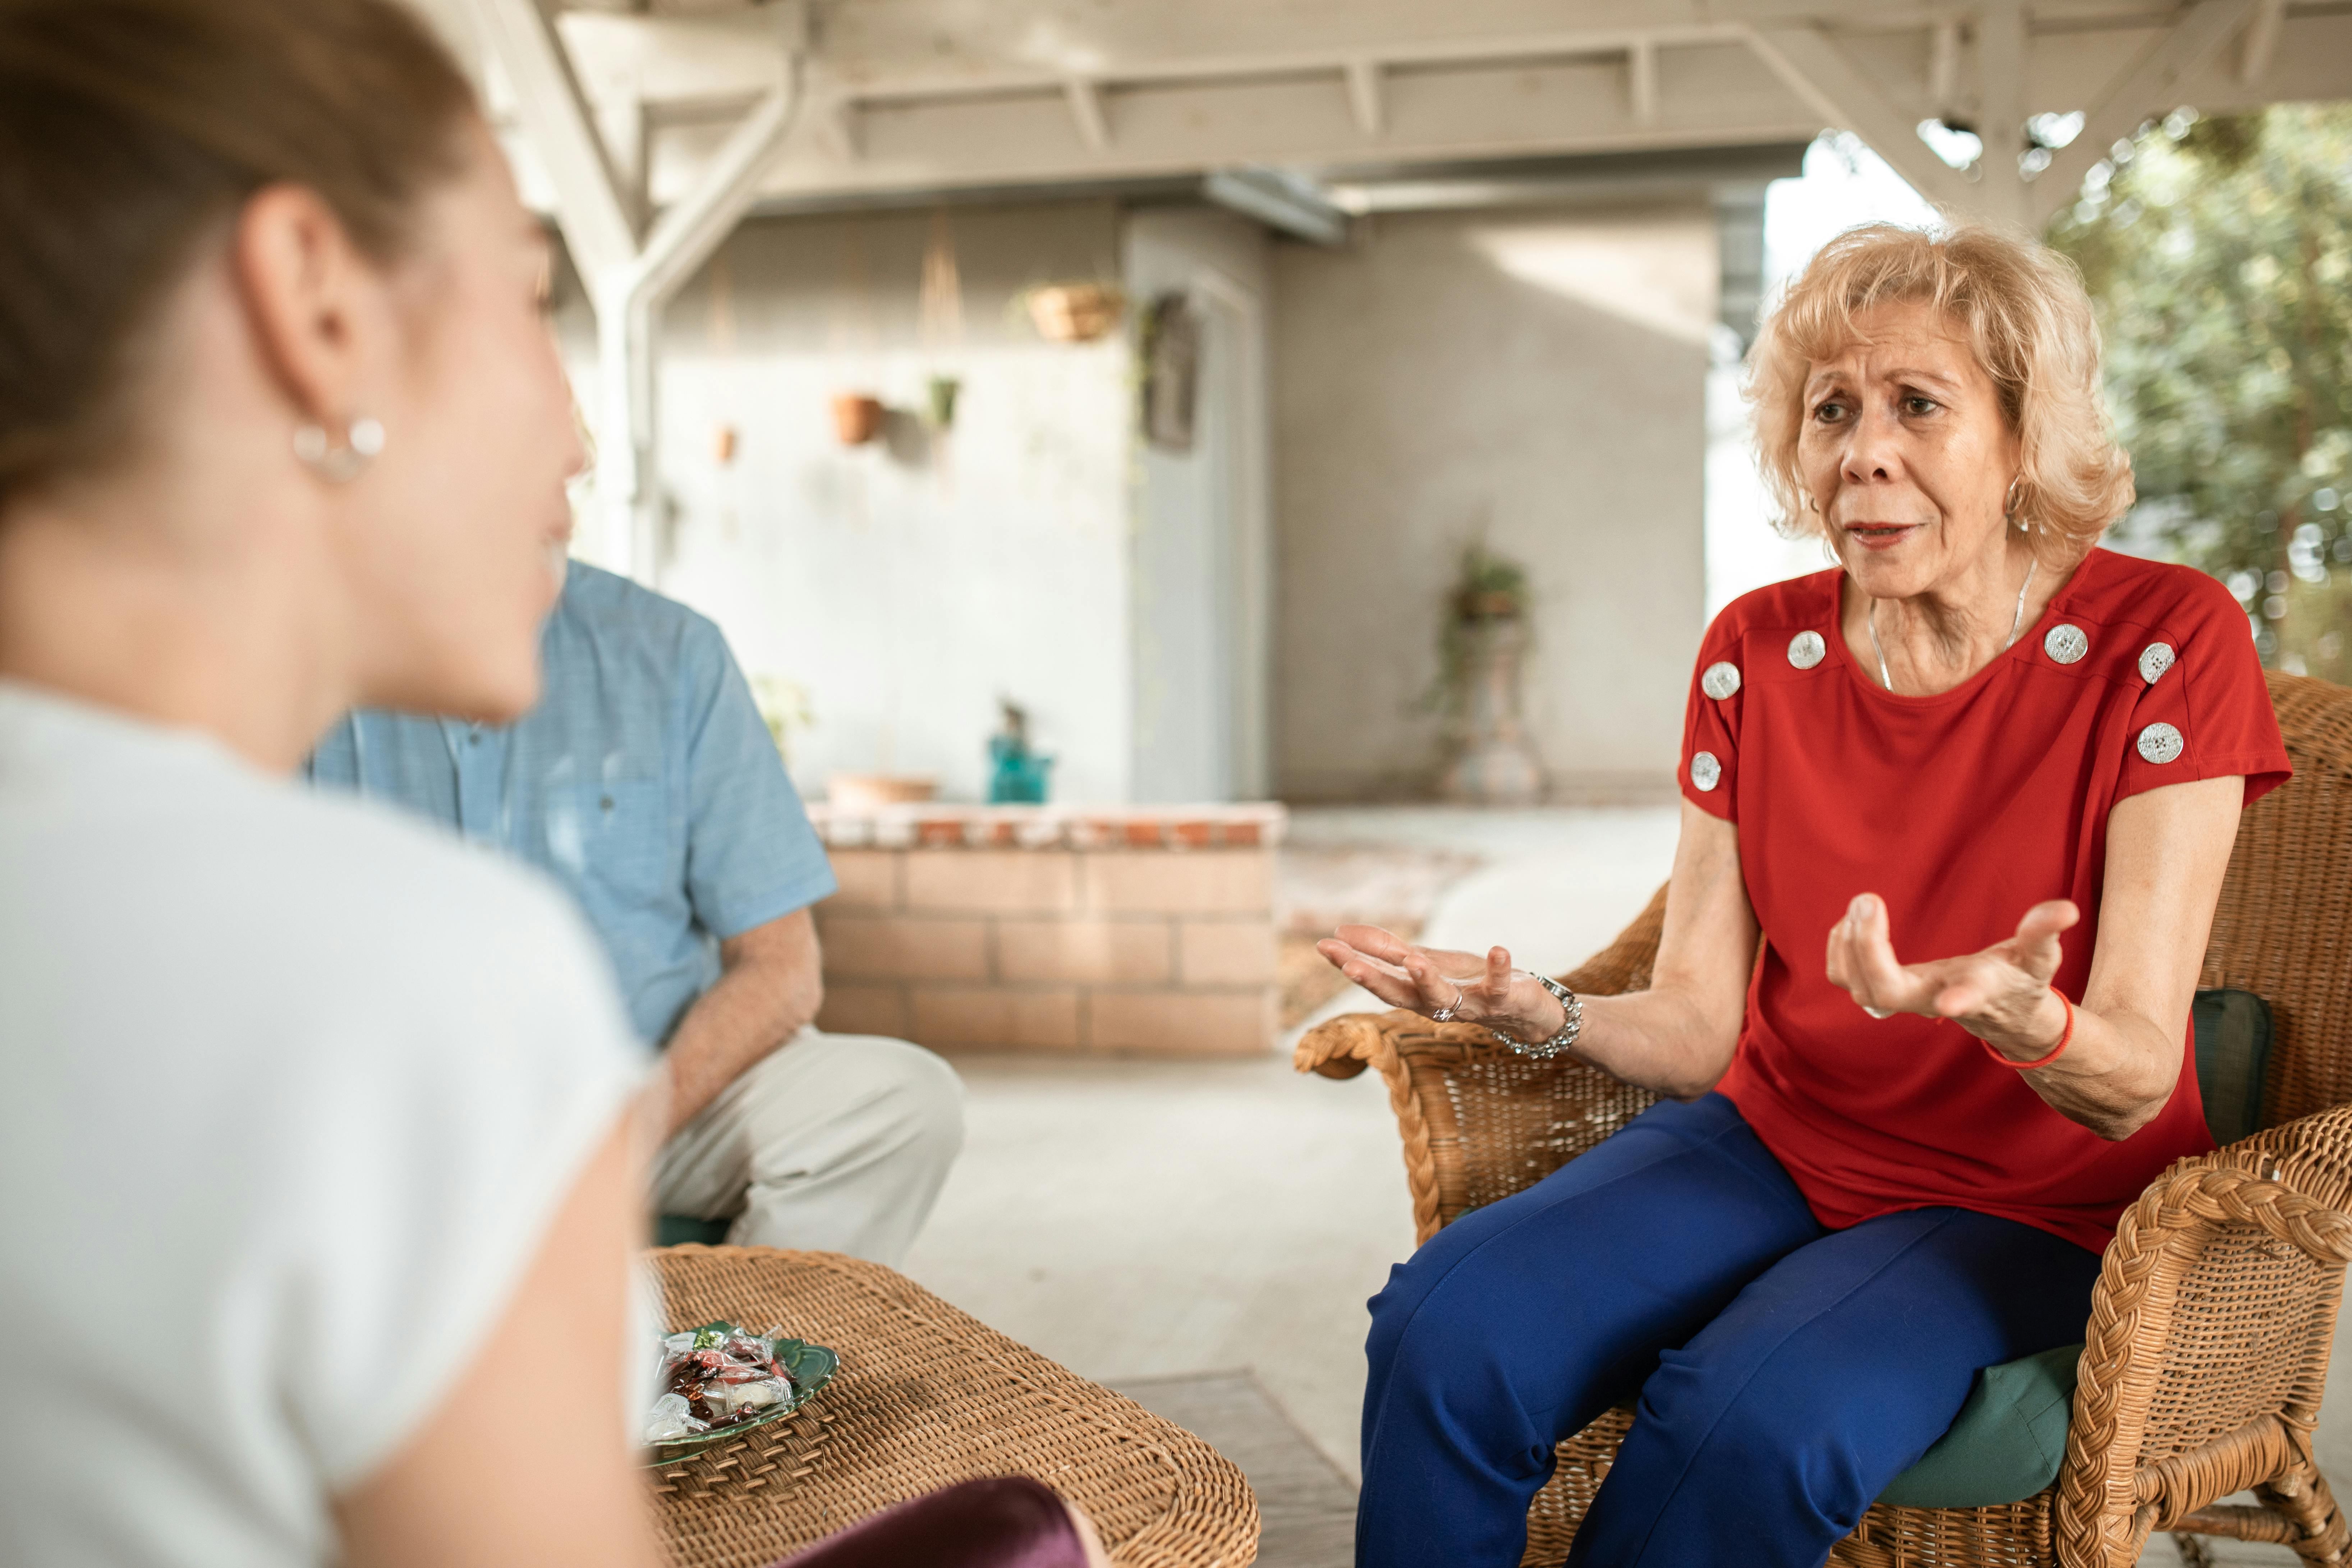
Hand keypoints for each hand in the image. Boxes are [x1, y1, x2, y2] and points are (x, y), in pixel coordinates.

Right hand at [1315, 925, 1566, 1043]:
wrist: (1524, 1011)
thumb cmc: (1469, 985)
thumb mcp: (1426, 962)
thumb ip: (1388, 950)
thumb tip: (1340, 930)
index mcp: (1415, 994)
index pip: (1378, 977)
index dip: (1351, 963)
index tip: (1324, 945)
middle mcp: (1437, 1005)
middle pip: (1400, 994)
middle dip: (1374, 980)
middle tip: (1348, 964)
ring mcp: (1470, 1004)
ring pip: (1443, 998)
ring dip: (1428, 980)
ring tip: (1414, 960)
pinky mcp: (1503, 998)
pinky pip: (1500, 986)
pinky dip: (1499, 968)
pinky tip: (1498, 948)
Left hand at [1824, 893, 2076, 1056]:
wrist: (2003, 1016)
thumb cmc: (2020, 982)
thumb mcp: (2040, 958)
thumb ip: (2045, 933)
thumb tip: (2066, 909)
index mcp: (1972, 991)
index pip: (1962, 999)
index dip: (1958, 999)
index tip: (1948, 1002)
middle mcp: (1930, 1000)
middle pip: (1885, 992)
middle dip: (1868, 949)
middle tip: (1866, 899)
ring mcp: (1904, 999)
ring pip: (1858, 988)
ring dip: (1849, 945)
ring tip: (1860, 906)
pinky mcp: (1886, 991)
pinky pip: (1846, 978)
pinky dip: (1840, 949)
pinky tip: (1849, 923)